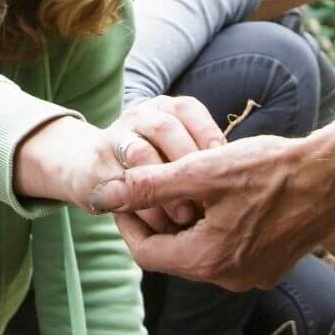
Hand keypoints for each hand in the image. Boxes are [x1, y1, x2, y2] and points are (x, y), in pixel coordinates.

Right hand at [12, 95, 221, 212]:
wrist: (91, 167)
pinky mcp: (97, 166)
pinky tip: (160, 226)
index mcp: (164, 108)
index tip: (226, 170)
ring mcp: (114, 137)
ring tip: (185, 218)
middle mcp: (138, 116)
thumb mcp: (181, 153)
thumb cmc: (152, 163)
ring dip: (164, 188)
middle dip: (186, 165)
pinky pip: (120, 184)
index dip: (207, 138)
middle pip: (164, 128)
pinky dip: (142, 207)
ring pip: (139, 153)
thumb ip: (206, 161)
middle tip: (208, 199)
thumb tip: (243, 181)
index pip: (188, 110)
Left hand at [94, 130, 334, 290]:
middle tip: (148, 184)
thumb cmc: (271, 170)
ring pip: (201, 251)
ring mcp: (256, 274)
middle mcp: (231, 279)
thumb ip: (150, 185)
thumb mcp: (202, 172)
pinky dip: (213, 226)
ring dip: (185, 221)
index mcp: (209, 262)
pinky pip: (229, 249)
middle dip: (156, 220)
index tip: (121, 193)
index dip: (126, 222)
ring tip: (181, 183)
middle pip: (174, 254)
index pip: (146, 253)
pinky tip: (217, 194)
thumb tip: (103, 194)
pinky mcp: (274, 262)